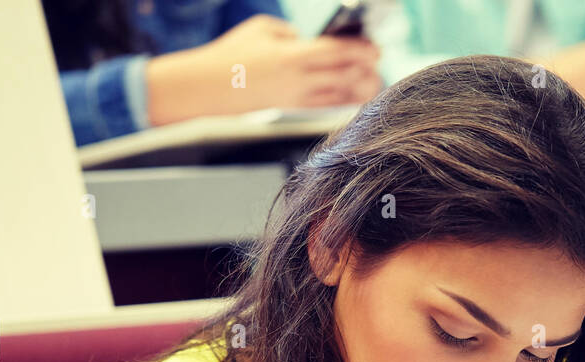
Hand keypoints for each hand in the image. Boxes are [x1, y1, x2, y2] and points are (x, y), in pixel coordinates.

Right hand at [149, 15, 381, 122]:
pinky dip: (344, 102)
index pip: (335, 52)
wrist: (206, 89)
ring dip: (359, 89)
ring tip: (373, 81)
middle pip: (343, 76)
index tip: (375, 48)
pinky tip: (355, 97)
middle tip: (378, 63)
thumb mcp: (262, 29)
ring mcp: (295, 98)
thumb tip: (311, 41)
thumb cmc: (230, 55)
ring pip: (338, 96)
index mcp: (291, 55)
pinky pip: (325, 107)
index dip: (359, 50)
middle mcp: (297, 80)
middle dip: (365, 69)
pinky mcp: (290, 109)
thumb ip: (291, 33)